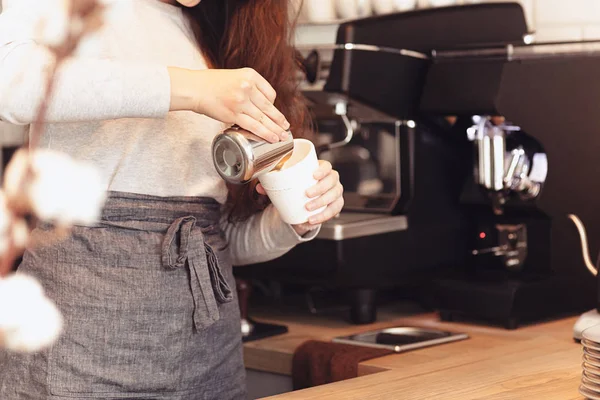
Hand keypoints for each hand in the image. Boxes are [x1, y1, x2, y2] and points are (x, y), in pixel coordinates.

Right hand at [168, 67, 289, 142]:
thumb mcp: (235, 77)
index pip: (270, 93)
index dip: (273, 105)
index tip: (273, 111)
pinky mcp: (234, 114)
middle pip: (269, 107)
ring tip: (282, 136)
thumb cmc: (211, 84)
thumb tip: (262, 105)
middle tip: (286, 127)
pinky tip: (272, 138)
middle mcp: (247, 87)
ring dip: (275, 129)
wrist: (194, 88)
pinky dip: (265, 133)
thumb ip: (249, 87)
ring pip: (263, 118)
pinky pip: (253, 126)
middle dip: (279, 120)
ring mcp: (241, 101)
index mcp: (250, 75)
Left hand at [256, 160, 343, 235]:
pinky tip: (313, 218)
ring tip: (308, 208)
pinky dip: (324, 215)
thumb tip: (259, 187)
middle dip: (321, 188)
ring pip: (335, 196)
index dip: (323, 170)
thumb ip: (273, 185)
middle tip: (307, 194)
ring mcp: (335, 193)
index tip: (313, 175)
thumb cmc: (298, 187)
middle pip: (332, 181)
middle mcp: (332, 180)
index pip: (327, 166)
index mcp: (321, 170)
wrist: (305, 201)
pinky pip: (335, 210)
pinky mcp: (336, 205)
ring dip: (322, 202)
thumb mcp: (287, 185)